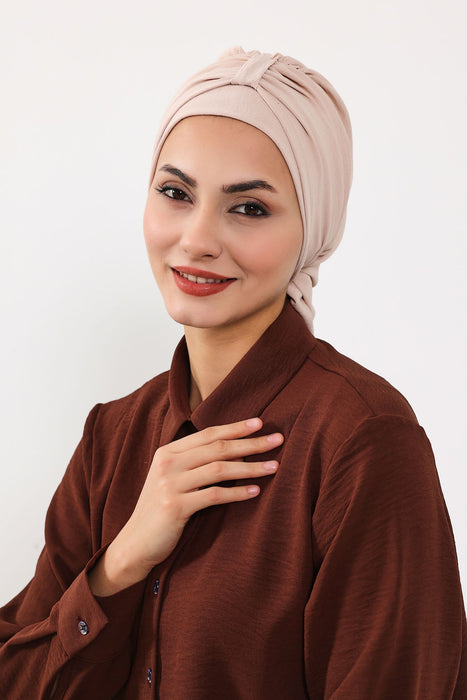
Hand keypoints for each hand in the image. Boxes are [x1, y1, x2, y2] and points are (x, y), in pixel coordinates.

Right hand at [89, 418, 281, 594]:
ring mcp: (169, 484)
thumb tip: (234, 450)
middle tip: (277, 440)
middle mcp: (167, 463)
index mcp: (167, 452)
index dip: (235, 427)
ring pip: (219, 469)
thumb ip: (192, 462)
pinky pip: (213, 495)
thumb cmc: (160, 510)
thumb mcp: (171, 478)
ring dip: (250, 467)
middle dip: (250, 443)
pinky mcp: (175, 507)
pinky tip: (255, 491)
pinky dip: (237, 493)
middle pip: (217, 448)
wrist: (135, 543)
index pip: (208, 434)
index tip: (260, 423)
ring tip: (274, 467)